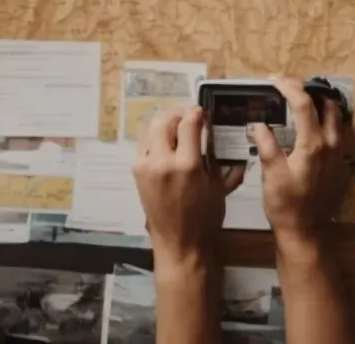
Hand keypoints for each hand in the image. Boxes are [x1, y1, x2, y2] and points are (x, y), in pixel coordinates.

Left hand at [133, 106, 243, 267]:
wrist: (179, 242)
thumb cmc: (205, 217)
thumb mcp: (218, 184)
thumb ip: (215, 155)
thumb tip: (212, 131)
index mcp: (188, 164)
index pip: (189, 121)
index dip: (197, 112)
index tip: (203, 113)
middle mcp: (163, 161)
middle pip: (166, 119)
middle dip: (179, 114)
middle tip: (190, 119)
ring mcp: (146, 166)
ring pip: (151, 128)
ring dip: (166, 123)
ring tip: (177, 129)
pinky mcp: (137, 171)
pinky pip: (144, 143)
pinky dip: (155, 137)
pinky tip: (165, 143)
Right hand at [251, 78, 354, 257]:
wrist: (306, 232)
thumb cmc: (287, 207)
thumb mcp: (271, 175)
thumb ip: (267, 146)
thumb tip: (259, 125)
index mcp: (313, 145)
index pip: (303, 105)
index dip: (289, 87)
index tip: (276, 80)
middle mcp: (332, 147)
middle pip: (327, 106)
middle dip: (311, 93)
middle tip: (292, 89)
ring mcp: (340, 157)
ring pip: (338, 120)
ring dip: (323, 107)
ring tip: (305, 104)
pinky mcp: (341, 167)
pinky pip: (340, 137)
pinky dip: (329, 126)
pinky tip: (315, 131)